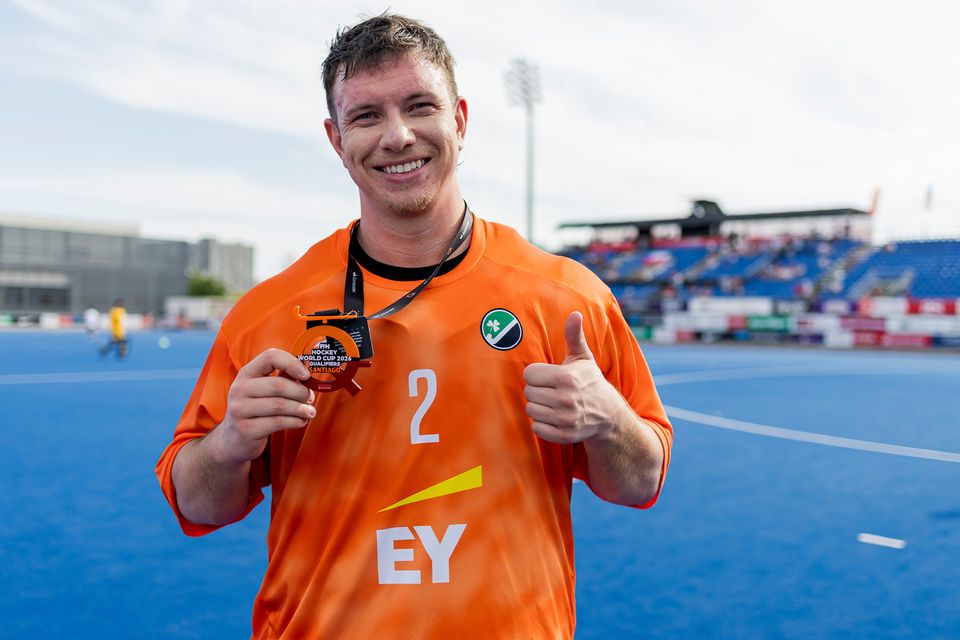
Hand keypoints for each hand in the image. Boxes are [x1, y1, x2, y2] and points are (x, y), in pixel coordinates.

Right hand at [213, 348, 315, 464]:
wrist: (233, 438)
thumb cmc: (256, 410)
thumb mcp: (262, 390)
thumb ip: (282, 379)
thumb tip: (308, 376)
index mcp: (246, 373)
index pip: (270, 357)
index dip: (292, 363)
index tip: (306, 375)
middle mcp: (239, 389)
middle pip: (278, 385)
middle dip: (301, 392)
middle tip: (310, 398)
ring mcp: (240, 410)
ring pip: (279, 405)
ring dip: (300, 408)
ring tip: (309, 411)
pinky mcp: (246, 429)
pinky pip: (277, 422)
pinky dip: (295, 421)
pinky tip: (301, 421)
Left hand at [523, 312, 621, 444]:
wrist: (608, 414)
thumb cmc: (589, 381)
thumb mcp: (583, 358)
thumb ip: (574, 336)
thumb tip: (575, 314)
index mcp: (566, 377)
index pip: (529, 374)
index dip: (537, 374)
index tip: (548, 376)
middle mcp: (566, 399)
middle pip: (528, 393)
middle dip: (537, 390)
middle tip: (551, 390)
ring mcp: (565, 419)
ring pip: (530, 411)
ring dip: (539, 407)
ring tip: (553, 403)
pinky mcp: (564, 435)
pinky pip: (536, 428)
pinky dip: (542, 424)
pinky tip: (554, 417)